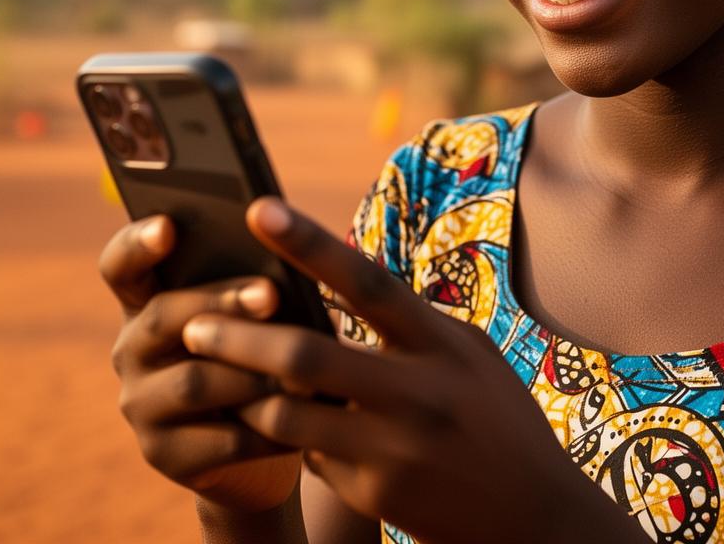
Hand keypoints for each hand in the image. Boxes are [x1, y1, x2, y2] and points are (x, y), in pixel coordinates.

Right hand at [98, 217, 301, 511]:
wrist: (262, 438)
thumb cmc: (264, 350)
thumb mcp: (257, 312)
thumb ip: (256, 283)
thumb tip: (288, 255)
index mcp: (148, 301)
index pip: (121, 267)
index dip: (137, 244)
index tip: (168, 226)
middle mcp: (131, 350)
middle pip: (162, 317)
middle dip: (221, 301)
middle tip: (271, 294)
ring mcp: (140, 405)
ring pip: (193, 382)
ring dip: (253, 372)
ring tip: (306, 367)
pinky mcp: (164, 456)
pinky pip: (217, 439)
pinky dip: (267, 426)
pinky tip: (307, 417)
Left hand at [180, 197, 638, 543]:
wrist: (532, 515)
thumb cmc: (496, 416)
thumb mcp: (466, 353)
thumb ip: (409, 324)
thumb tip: (344, 286)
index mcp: (440, 344)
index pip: (366, 282)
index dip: (310, 242)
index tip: (260, 209)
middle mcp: (416, 392)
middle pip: (305, 355)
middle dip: (238, 337)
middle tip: (192, 324)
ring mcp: (392, 449)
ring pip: (288, 414)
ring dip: (249, 395)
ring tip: (226, 378)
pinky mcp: (375, 494)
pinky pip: (308, 457)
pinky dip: (292, 436)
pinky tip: (293, 428)